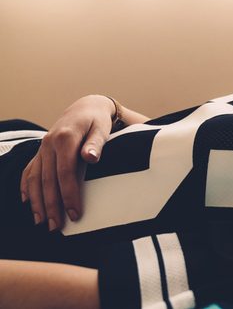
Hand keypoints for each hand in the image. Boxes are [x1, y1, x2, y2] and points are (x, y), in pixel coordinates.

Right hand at [20, 95, 114, 231]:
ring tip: (41, 222)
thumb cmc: (97, 121)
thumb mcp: (102, 128)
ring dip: (37, 202)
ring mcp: (42, 149)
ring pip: (35, 178)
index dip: (69, 194)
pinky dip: (26, 187)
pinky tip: (27, 202)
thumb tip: (91, 157)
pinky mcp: (41, 152)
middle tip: (56, 227)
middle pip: (48, 180)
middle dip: (51, 205)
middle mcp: (49, 144)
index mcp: (65, 138)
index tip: (74, 213)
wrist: (85, 108)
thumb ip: (96, 143)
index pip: (65, 172)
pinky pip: (29, 171)